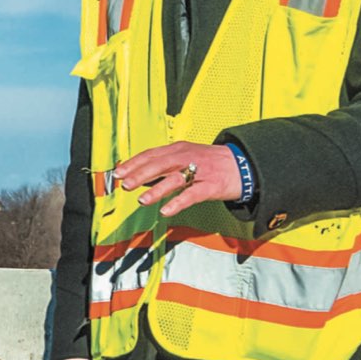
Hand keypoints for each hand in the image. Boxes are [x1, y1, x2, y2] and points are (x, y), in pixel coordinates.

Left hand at [113, 141, 241, 216]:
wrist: (242, 165)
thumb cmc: (210, 163)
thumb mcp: (187, 156)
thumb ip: (165, 165)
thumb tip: (139, 177)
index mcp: (179, 149)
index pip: (152, 154)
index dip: (134, 163)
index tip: (118, 172)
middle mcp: (187, 157)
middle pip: (159, 164)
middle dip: (140, 174)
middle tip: (124, 183)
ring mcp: (200, 171)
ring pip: (174, 178)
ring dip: (156, 189)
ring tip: (141, 199)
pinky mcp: (211, 186)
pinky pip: (191, 195)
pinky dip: (177, 203)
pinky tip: (166, 211)